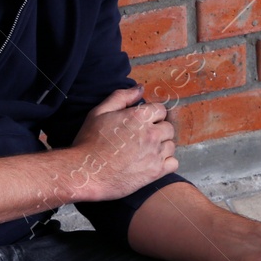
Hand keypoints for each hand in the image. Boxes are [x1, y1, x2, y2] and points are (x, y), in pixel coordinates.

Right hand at [67, 85, 177, 202]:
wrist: (87, 172)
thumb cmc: (90, 141)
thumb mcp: (99, 112)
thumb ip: (121, 97)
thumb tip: (140, 88)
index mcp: (140, 116)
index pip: (161, 110)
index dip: (152, 115)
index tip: (142, 123)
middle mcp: (151, 134)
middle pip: (168, 128)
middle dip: (158, 130)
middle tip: (143, 138)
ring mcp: (155, 154)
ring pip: (171, 145)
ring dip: (162, 146)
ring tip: (146, 151)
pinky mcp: (156, 172)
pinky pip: (173, 163)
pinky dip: (166, 163)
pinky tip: (152, 162)